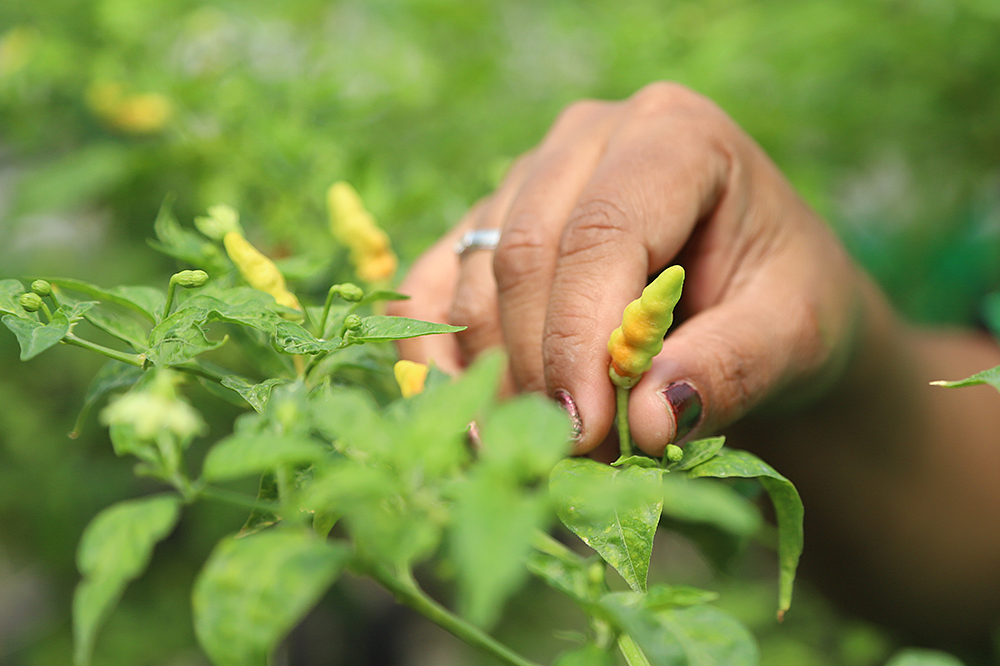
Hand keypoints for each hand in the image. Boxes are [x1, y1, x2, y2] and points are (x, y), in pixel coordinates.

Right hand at [390, 81, 865, 455]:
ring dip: (499, 376)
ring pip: (476, 279)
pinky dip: (440, 360)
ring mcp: (525, 177)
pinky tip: (472, 420)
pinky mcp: (485, 226)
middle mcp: (587, 139)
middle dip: (542, 367)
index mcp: (674, 134)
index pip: (602, 230)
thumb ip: (731, 367)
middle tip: (571, 454)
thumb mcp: (793, 332)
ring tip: (546, 447)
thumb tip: (646, 422)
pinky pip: (436, 289)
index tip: (587, 429)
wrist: (755, 293)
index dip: (582, 335)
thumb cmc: (780, 299)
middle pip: (526, 252)